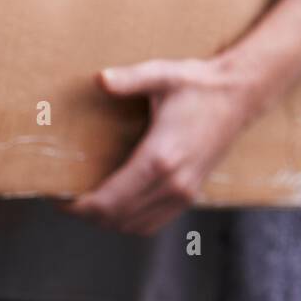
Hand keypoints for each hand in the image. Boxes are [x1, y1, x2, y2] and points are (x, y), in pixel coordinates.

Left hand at [55, 56, 256, 236]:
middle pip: (117, 218)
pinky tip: (121, 205)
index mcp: (160, 158)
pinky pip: (154, 222)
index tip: (59, 199)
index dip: (78, 207)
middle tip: (67, 200)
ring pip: (135, 225)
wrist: (242, 93)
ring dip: (109, 221)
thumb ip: (130, 79)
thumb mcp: (164, 75)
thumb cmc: (201, 84)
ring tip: (89, 204)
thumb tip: (99, 80)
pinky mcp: (192, 192)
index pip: (109, 201)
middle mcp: (173, 182)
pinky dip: (132, 221)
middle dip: (87, 215)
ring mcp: (185, 191)